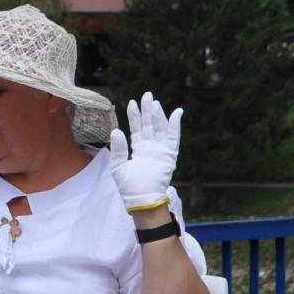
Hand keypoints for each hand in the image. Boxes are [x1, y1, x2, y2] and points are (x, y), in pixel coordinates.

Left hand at [108, 94, 182, 210]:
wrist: (142, 198)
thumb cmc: (128, 187)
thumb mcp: (118, 166)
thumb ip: (119, 148)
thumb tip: (117, 130)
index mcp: (138, 149)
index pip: (136, 129)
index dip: (134, 116)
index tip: (131, 102)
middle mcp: (150, 147)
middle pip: (149, 124)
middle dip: (147, 110)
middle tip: (147, 95)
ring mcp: (160, 150)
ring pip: (160, 128)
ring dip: (158, 115)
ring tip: (154, 102)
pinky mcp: (170, 154)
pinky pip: (174, 136)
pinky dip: (175, 124)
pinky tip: (176, 112)